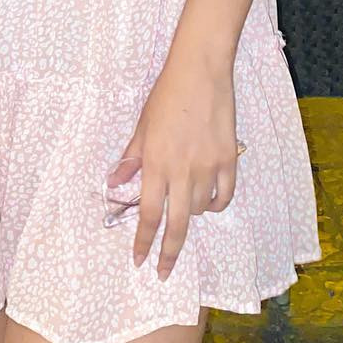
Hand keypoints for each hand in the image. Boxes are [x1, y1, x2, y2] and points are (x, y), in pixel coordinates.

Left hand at [105, 55, 238, 279]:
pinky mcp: (228, 159)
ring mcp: (207, 166)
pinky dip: (215, 204)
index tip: (139, 260)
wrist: (200, 70)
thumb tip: (114, 183)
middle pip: (176, 225)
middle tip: (164, 272)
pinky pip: (223, 196)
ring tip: (184, 201)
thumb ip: (130, 158)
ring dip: (190, 214)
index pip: (147, 214)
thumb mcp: (141, 125)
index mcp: (155, 162)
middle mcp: (181, 170)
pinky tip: (208, 201)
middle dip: (169, 253)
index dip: (142, 241)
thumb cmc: (166, 94)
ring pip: (199, 210)